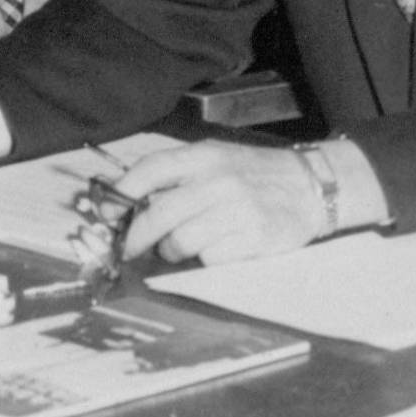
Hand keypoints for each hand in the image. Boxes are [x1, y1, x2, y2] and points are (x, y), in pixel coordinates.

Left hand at [115, 142, 325, 266]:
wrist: (310, 186)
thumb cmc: (255, 174)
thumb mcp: (217, 158)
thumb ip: (179, 174)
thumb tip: (131, 199)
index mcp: (205, 156)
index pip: (152, 169)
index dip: (122, 192)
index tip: (105, 212)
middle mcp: (218, 181)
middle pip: (158, 214)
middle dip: (135, 237)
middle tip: (129, 248)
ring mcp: (236, 211)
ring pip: (179, 242)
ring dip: (172, 251)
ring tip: (183, 245)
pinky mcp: (252, 241)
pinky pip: (208, 259)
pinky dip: (204, 260)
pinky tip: (216, 249)